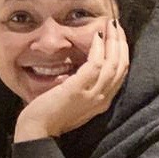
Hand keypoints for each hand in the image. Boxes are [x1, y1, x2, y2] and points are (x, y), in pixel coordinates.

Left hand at [14, 21, 129, 141]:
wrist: (36, 131)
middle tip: (116, 26)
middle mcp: (102, 99)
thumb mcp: (71, 101)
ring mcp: (92, 95)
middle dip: (121, 44)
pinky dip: (98, 49)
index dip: (121, 54)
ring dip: (114, 42)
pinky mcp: (78, 89)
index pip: (120, 74)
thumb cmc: (48, 115)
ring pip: (113, 64)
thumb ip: (80, 88)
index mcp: (101, 102)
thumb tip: (77, 72)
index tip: (117, 38)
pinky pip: (95, 65)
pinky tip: (95, 37)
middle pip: (122, 67)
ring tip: (110, 26)